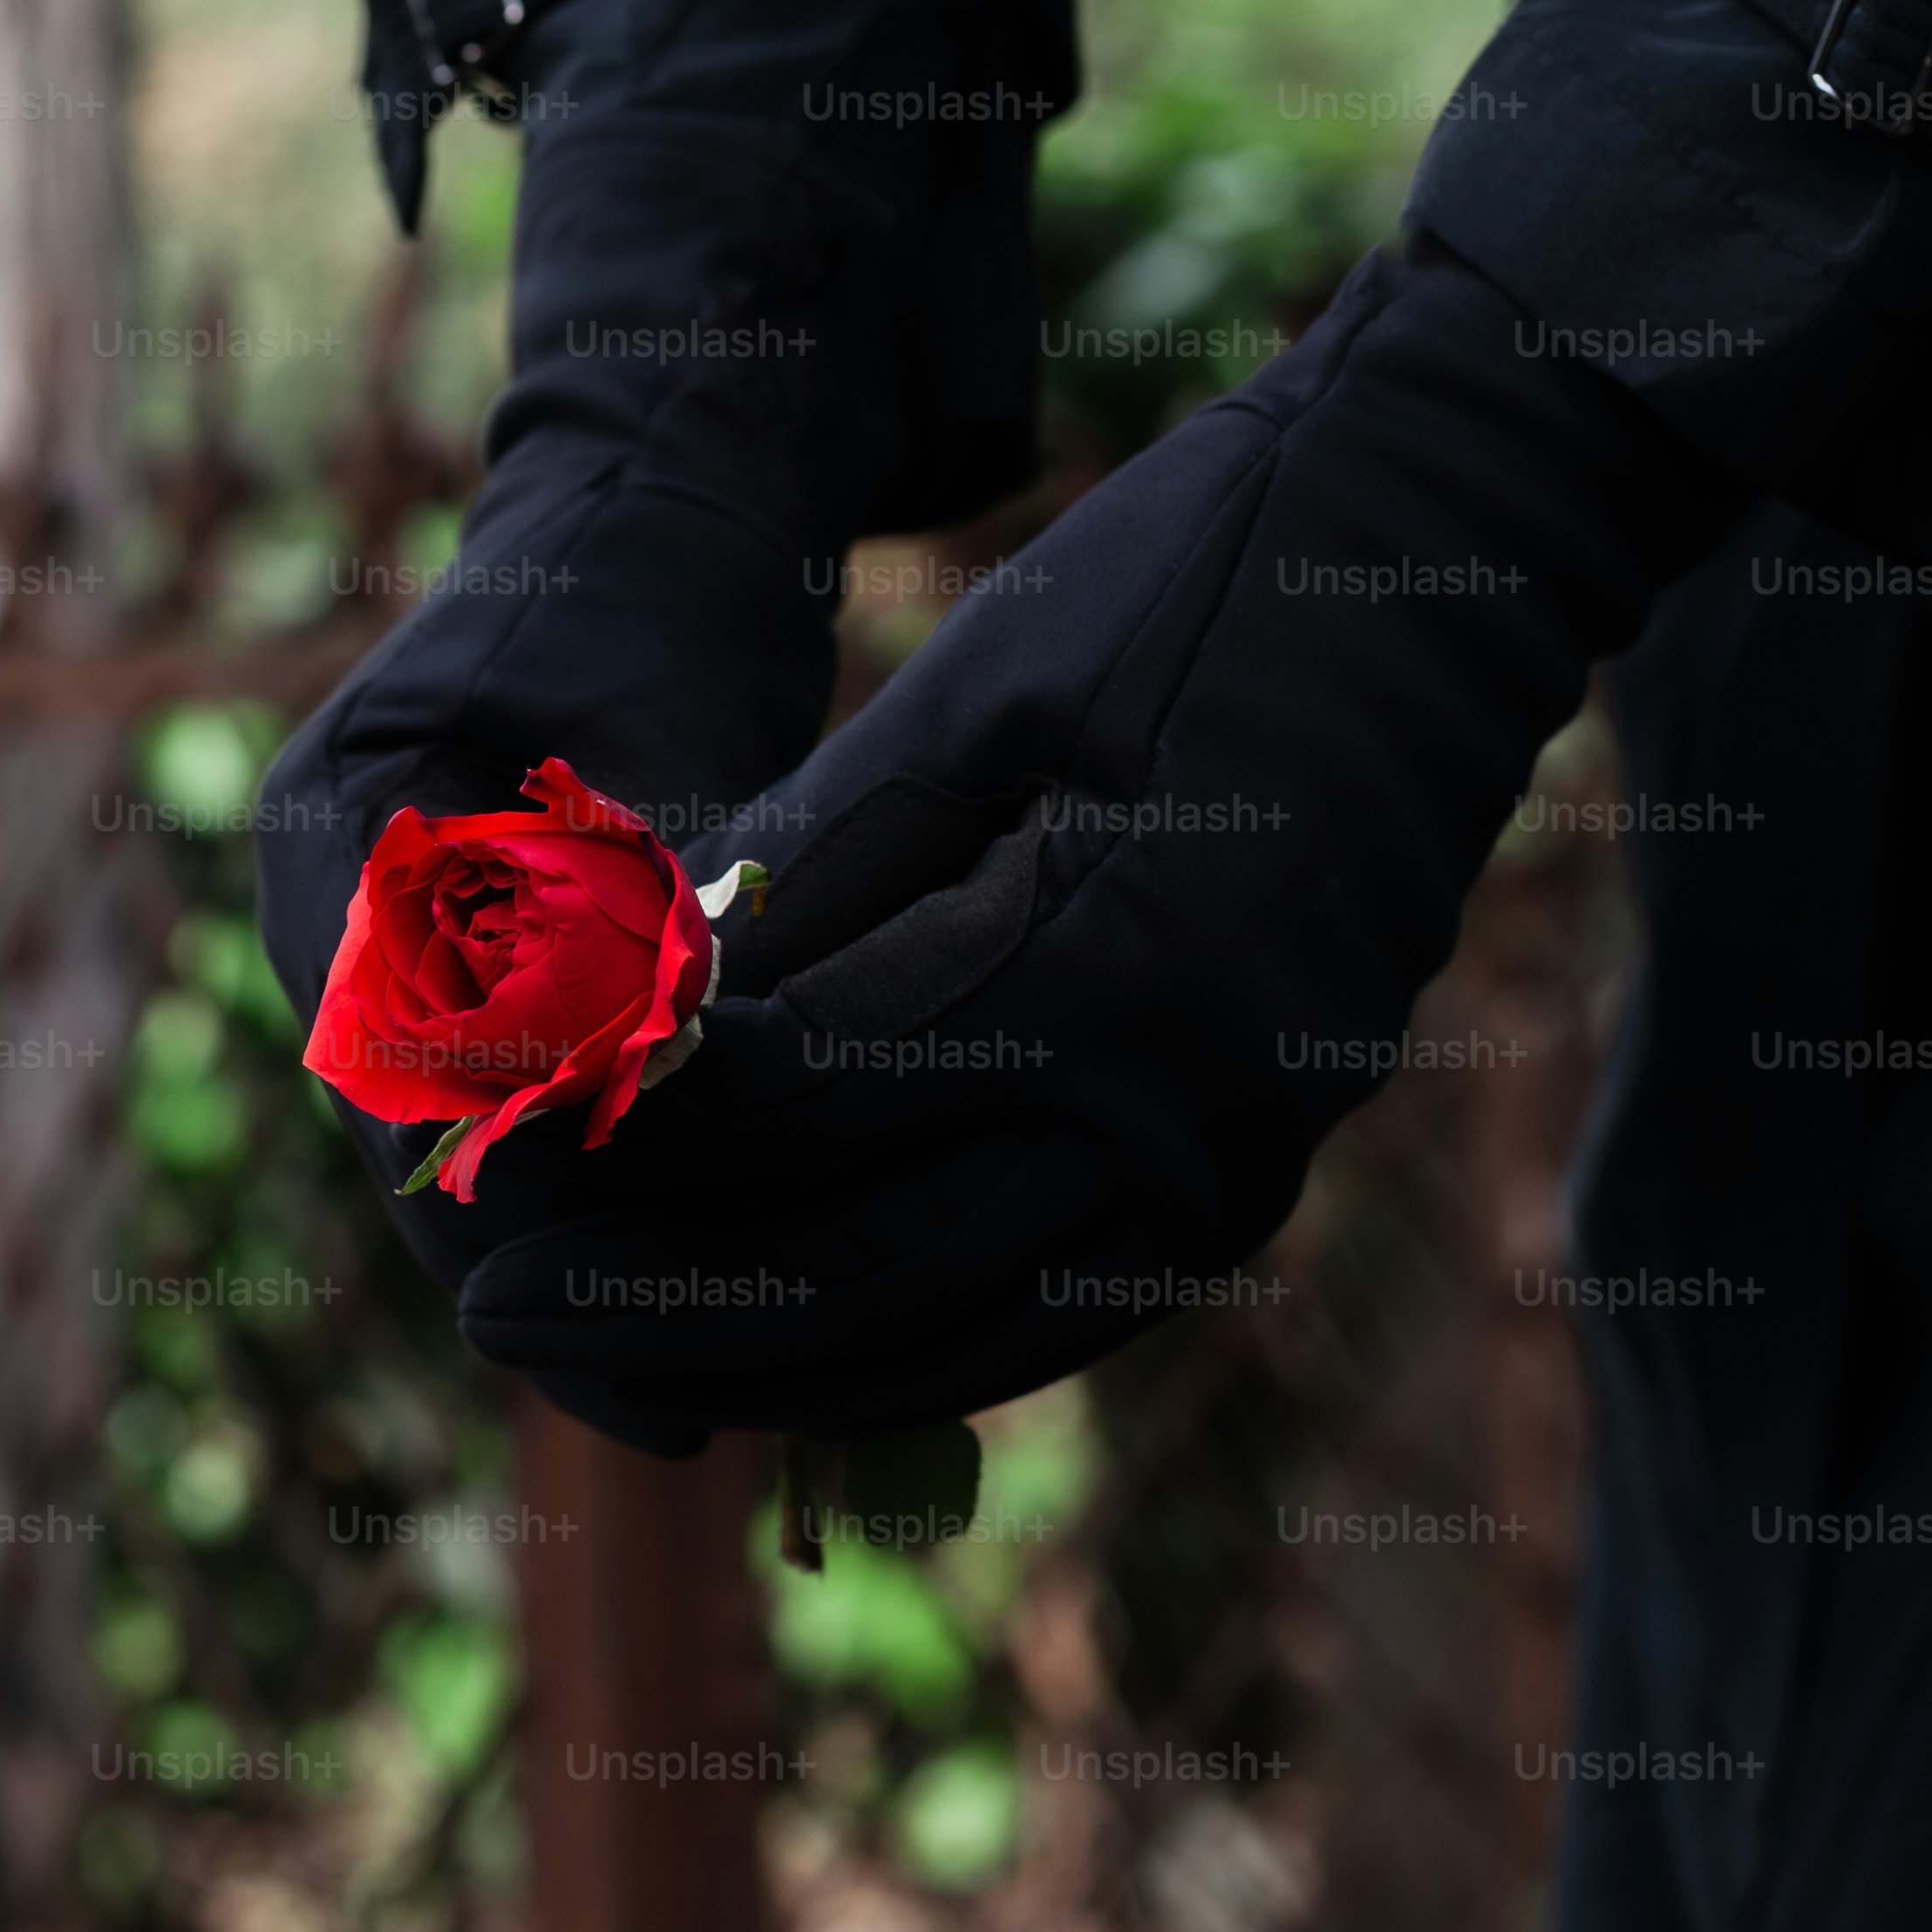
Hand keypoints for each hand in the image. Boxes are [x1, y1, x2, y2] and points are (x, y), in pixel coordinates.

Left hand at [375, 237, 1745, 1452]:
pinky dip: (901, 1351)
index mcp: (1105, 974)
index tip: (479, 1140)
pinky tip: (776, 1354)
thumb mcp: (966, 702)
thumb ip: (804, 883)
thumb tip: (621, 1019)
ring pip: (954, 1341)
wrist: (1452, 565)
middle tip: (491, 1303)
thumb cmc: (1189, 580)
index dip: (624, 1130)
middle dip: (656, 1299)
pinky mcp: (1253, 1185)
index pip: (798, 1100)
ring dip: (766, 1366)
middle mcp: (1187, 1120)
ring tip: (600, 1354)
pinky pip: (1048, 1320)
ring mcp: (1240, 1172)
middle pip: (859, 1270)